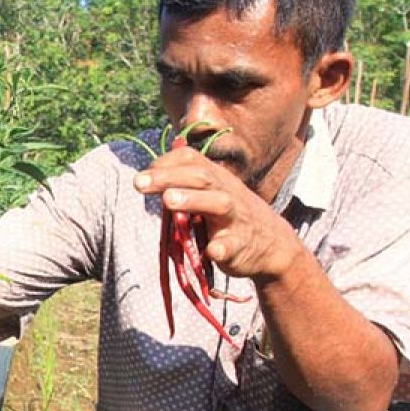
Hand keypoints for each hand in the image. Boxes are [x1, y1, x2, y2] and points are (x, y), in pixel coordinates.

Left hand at [133, 146, 299, 280]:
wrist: (272, 244)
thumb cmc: (229, 216)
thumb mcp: (209, 195)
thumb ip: (182, 186)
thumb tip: (145, 179)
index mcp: (215, 178)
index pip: (190, 160)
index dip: (165, 163)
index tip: (143, 174)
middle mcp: (226, 192)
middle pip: (200, 177)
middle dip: (168, 177)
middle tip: (138, 183)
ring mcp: (235, 218)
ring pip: (217, 204)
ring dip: (193, 200)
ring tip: (168, 201)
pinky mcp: (240, 245)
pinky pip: (231, 245)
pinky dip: (221, 247)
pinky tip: (211, 250)